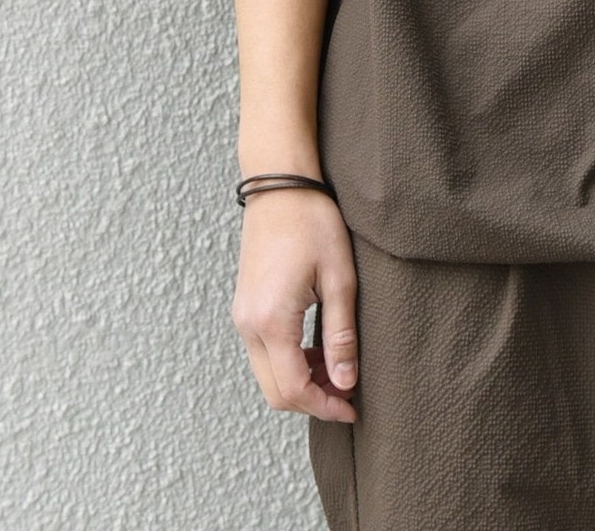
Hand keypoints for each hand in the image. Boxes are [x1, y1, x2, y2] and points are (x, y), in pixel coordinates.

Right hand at [231, 189, 359, 422]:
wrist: (280, 186)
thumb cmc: (313, 223)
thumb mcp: (339, 278)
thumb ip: (341, 334)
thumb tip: (345, 380)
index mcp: (271, 321)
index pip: (293, 388)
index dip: (324, 406)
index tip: (353, 407)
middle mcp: (248, 325)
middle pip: (274, 391)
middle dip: (311, 400)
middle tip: (348, 392)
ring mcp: (241, 316)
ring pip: (267, 374)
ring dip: (300, 381)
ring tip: (337, 367)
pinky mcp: (244, 307)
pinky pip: (262, 353)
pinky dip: (288, 362)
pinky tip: (316, 347)